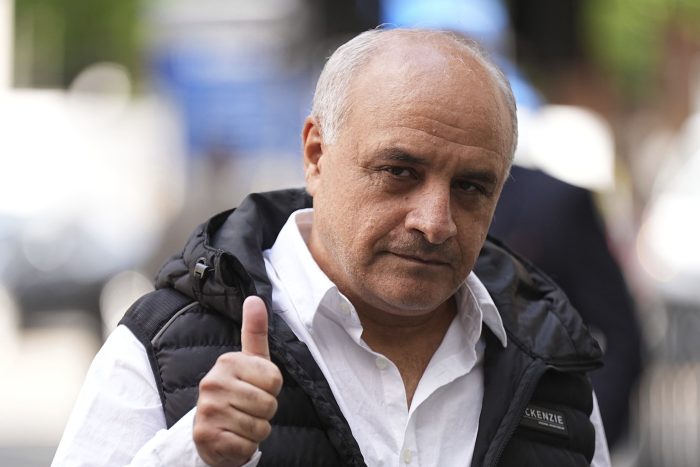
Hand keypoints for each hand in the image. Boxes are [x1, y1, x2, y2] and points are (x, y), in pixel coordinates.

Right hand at [193, 296, 282, 465]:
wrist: (211, 432)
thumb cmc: (238, 393)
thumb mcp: (250, 362)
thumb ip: (255, 332)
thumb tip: (255, 298)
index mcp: (227, 362)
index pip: (274, 379)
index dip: (272, 389)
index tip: (256, 389)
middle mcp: (212, 383)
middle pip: (269, 404)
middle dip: (266, 412)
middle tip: (249, 409)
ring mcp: (207, 410)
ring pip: (260, 427)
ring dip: (256, 430)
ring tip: (241, 423)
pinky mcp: (206, 436)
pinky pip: (247, 445)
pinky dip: (246, 447)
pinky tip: (233, 438)